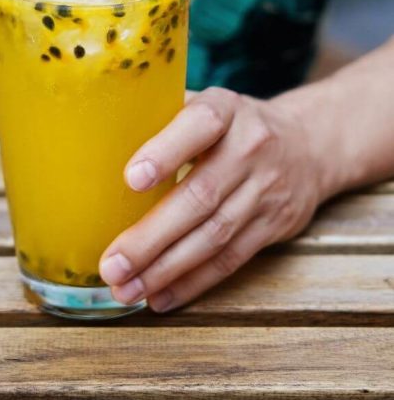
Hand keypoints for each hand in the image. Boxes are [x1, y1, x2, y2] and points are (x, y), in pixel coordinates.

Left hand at [99, 87, 322, 312]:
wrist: (310, 144)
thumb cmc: (230, 124)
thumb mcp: (206, 103)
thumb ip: (160, 114)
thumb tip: (90, 133)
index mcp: (226, 109)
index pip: (199, 124)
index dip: (166, 151)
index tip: (130, 179)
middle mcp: (250, 147)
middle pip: (200, 196)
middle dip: (152, 236)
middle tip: (112, 263)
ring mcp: (266, 190)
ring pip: (214, 236)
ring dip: (166, 268)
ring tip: (126, 288)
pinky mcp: (274, 226)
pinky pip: (231, 260)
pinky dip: (193, 282)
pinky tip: (160, 297)